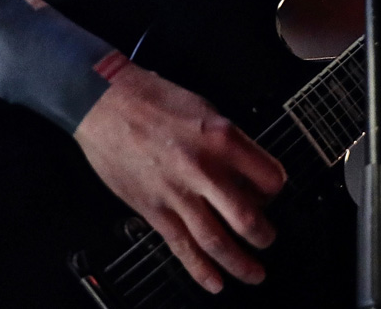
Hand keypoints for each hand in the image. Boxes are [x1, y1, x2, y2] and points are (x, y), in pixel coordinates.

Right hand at [74, 60, 285, 293]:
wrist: (106, 102)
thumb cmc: (151, 97)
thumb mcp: (203, 108)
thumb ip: (226, 140)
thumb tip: (242, 167)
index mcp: (222, 137)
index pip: (268, 177)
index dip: (275, 189)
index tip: (272, 194)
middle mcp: (204, 168)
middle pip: (248, 218)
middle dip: (263, 235)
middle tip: (267, 238)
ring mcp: (178, 193)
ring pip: (217, 241)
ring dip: (240, 263)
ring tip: (253, 273)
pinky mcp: (153, 209)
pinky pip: (182, 247)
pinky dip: (201, 271)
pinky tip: (214, 282)